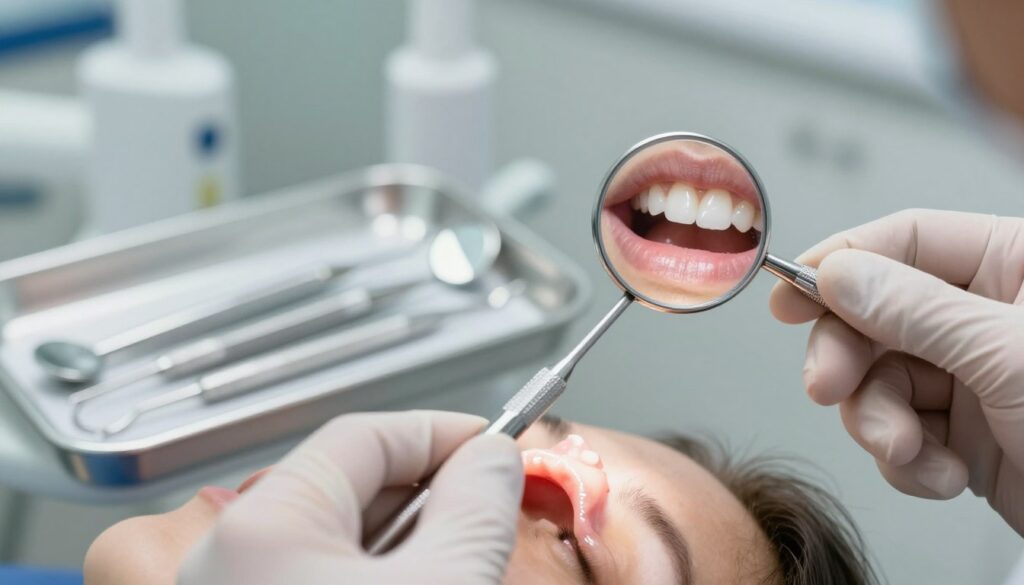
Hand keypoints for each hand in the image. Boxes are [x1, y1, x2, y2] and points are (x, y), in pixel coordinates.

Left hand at [177, 411, 523, 583]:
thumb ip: (474, 511)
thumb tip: (492, 459)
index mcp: (262, 530)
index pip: (365, 435)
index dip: (442, 433)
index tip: (496, 447)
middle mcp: (231, 559)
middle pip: (352, 485)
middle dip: (429, 496)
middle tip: (486, 518)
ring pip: (341, 538)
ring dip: (408, 545)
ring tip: (451, 570)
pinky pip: (322, 573)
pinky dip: (380, 575)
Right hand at [769, 209, 1023, 533]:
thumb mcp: (1009, 355)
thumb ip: (916, 309)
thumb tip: (839, 273)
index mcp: (1016, 266)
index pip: (908, 240)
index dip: (843, 262)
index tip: (789, 293)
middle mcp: (985, 314)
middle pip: (876, 313)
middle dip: (849, 358)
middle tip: (827, 388)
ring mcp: (971, 373)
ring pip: (878, 379)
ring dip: (879, 423)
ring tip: (909, 453)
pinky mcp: (962, 430)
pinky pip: (898, 429)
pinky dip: (907, 460)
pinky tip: (944, 476)